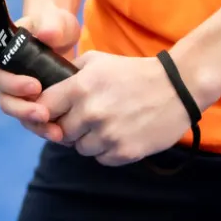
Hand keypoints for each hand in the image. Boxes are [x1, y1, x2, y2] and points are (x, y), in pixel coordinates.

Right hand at [0, 4, 79, 142]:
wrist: (63, 37)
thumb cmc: (54, 25)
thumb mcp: (55, 22)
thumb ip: (51, 25)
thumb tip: (47, 34)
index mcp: (6, 56)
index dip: (12, 84)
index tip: (35, 86)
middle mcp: (9, 77)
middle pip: (5, 100)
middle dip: (22, 110)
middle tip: (44, 114)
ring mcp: (20, 93)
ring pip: (18, 114)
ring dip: (34, 124)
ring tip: (55, 131)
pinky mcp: (35, 103)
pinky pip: (33, 121)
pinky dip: (45, 128)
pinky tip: (60, 134)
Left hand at [40, 51, 192, 164]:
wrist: (177, 87)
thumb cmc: (134, 72)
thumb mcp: (97, 60)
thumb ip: (69, 71)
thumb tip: (46, 85)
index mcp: (80, 88)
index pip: (43, 109)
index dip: (45, 112)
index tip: (53, 112)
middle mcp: (90, 113)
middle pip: (60, 132)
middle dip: (69, 127)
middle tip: (84, 119)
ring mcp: (108, 135)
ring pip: (80, 148)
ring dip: (88, 140)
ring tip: (104, 126)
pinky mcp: (124, 152)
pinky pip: (101, 159)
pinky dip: (106, 150)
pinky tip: (118, 134)